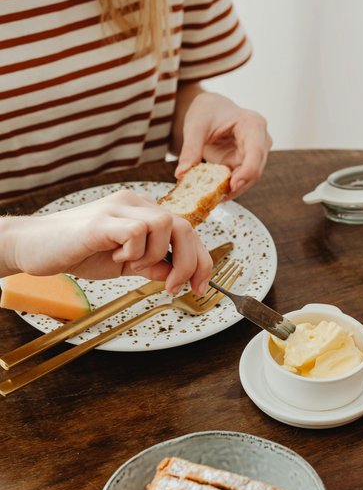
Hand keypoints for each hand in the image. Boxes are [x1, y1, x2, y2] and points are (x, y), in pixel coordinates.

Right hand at [2, 191, 212, 294]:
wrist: (35, 245)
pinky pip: (138, 231)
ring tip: (129, 264)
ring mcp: (119, 207)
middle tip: (172, 286)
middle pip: (185, 226)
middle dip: (189, 262)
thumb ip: (151, 264)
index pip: (187, 230)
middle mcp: (135, 203)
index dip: (201, 260)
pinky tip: (115, 256)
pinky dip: (134, 251)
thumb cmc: (78, 251)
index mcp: (144, 211)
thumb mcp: (124, 264)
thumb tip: (177, 273)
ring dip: (154, 255)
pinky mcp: (102, 220)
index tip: (200, 286)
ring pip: (165, 224)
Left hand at [174, 91, 271, 198]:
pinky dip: (226, 188)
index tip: (231, 186)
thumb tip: (181, 174)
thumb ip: (190, 149)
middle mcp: (260, 140)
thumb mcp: (195, 126)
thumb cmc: (207, 111)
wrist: (210, 109)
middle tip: (214, 198)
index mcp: (253, 125)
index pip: (255, 152)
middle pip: (254, 170)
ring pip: (248, 179)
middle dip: (236, 186)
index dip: (247, 172)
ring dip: (231, 190)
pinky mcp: (246, 164)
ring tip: (209, 198)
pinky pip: (239, 180)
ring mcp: (255, 154)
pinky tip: (211, 195)